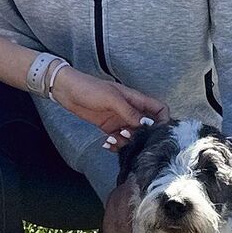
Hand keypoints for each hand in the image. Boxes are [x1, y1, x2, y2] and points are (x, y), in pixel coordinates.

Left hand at [50, 67, 167, 140]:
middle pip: (148, 126)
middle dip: (144, 136)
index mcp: (135, 99)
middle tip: (135, 142)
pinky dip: (116, 144)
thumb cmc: (89, 88)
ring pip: (134, 136)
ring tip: (115, 140)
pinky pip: (119, 139)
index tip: (160, 133)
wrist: (67, 91)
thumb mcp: (111, 98)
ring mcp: (120, 119)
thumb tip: (146, 125)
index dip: (164, 120)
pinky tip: (107, 143)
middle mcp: (130, 110)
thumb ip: (129, 112)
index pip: (159, 109)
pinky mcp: (109, 127)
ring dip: (128, 142)